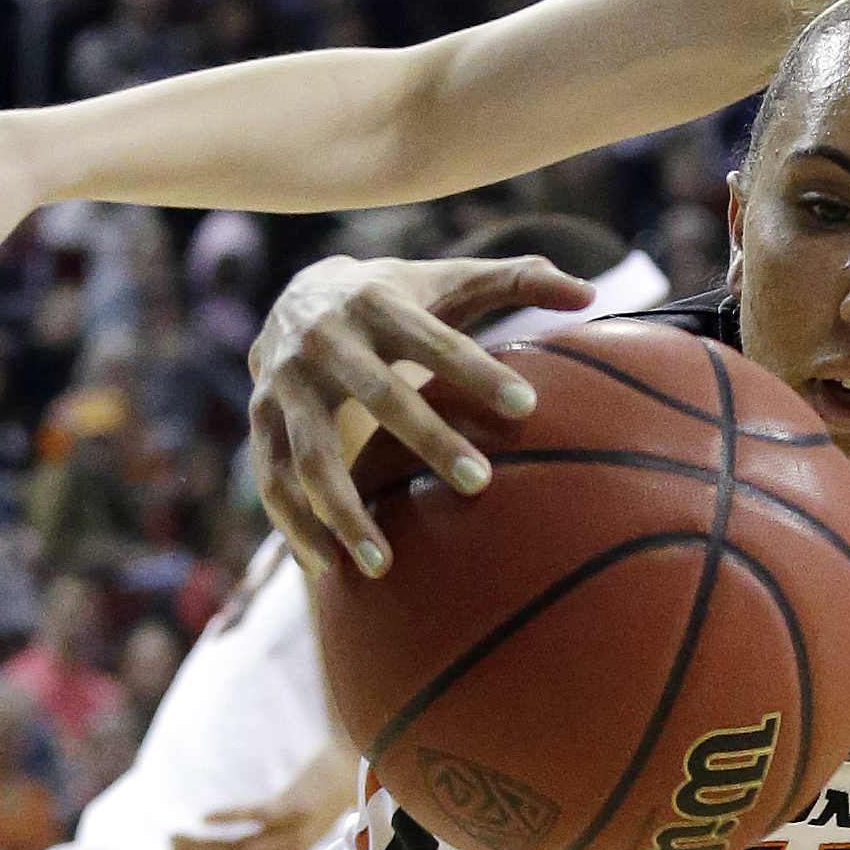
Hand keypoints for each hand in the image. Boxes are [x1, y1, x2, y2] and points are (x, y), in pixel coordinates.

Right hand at [175, 770, 350, 849]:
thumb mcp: (307, 840)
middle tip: (171, 849)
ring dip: (202, 846)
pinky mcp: (295, 805)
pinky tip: (203, 818)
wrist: (357, 763)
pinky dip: (228, 819)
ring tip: (176, 836)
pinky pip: (257, 818)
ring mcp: (292, 830)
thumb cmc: (326, 799)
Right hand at [250, 254, 591, 579]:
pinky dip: (295, 527)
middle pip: (379, 395)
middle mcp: (325, 342)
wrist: (294, 294)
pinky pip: (272, 483)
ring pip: (310, 455)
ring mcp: (284, 386)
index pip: (435, 339)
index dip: (478, 371)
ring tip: (385, 564)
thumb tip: (590, 290)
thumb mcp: (450, 281)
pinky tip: (328, 569)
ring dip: (343, 510)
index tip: (528, 407)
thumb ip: (518, 280)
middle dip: (429, 440)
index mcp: (378, 304)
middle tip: (482, 484)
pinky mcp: (259, 422)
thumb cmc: (398, 298)